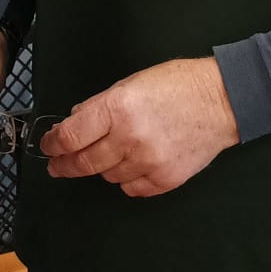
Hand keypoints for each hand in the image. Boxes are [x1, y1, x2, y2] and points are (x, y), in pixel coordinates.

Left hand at [40, 58, 238, 197]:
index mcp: (117, 108)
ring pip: (108, 176)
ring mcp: (148, 162)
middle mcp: (128, 138)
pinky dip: (126, 179)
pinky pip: (132, 189)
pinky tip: (131, 166)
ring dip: (102, 167)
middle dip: (65, 165)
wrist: (222, 101)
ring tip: (109, 154)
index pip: (71, 135)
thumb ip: (100, 105)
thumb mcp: (131, 83)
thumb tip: (74, 122)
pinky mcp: (165, 180)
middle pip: (84, 162)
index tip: (48, 146)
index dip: (53, 143)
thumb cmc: (176, 84)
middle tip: (57, 166)